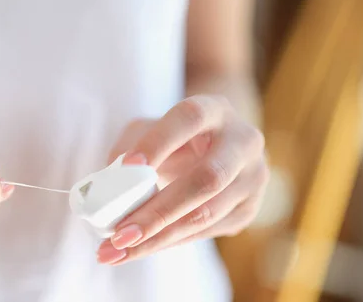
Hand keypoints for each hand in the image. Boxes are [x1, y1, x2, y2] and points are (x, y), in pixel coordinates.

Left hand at [97, 95, 268, 264]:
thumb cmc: (170, 136)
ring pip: (206, 215)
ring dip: (158, 238)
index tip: (129, 165)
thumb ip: (128, 149)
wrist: (211, 145)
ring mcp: (252, 178)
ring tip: (117, 252)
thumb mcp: (148, 129)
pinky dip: (168, 243)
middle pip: (207, 179)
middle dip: (158, 212)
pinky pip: (205, 232)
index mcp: (215, 109)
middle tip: (118, 235)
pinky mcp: (247, 209)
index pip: (189, 119)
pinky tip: (137, 250)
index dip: (159, 142)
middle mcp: (243, 141)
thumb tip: (111, 186)